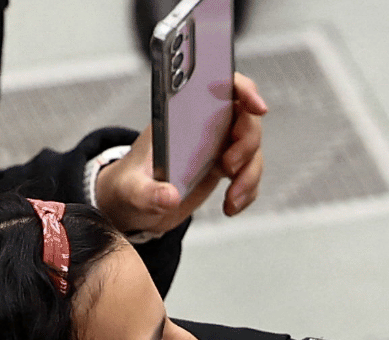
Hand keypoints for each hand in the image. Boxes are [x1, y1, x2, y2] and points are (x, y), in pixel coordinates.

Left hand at [94, 72, 268, 234]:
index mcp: (180, 112)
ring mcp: (216, 144)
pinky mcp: (224, 167)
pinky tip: (230, 206)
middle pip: (245, 118)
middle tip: (228, 167)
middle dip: (247, 143)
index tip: (257, 107)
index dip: (243, 89)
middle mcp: (203, 123)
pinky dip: (247, 192)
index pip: (219, 84)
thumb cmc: (130, 185)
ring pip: (252, 149)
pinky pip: (250, 174)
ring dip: (249, 175)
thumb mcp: (131, 189)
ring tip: (231, 198)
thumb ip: (147, 193)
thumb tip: (170, 197)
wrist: (134, 204)